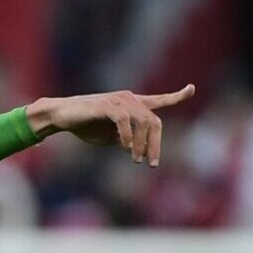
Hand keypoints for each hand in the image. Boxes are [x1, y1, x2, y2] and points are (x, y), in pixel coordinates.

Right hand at [26, 84, 195, 166]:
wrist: (60, 116)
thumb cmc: (84, 125)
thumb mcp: (110, 136)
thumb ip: (126, 139)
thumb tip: (138, 149)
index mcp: (131, 104)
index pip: (159, 100)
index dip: (177, 95)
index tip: (191, 88)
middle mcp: (128, 99)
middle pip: (154, 121)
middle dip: (156, 144)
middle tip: (151, 163)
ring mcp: (118, 100)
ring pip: (143, 121)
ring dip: (141, 144)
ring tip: (136, 159)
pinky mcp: (106, 104)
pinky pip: (124, 120)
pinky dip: (127, 135)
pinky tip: (124, 147)